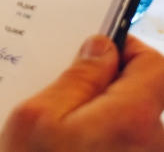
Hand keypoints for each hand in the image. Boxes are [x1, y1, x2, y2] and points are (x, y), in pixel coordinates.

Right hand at [0, 35, 163, 151]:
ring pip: (133, 125)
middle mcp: (152, 148)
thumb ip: (77, 77)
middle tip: (64, 94)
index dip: (126, 49)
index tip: (96, 50)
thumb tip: (102, 48)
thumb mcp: (37, 117)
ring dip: (102, 119)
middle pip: (145, 96)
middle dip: (108, 86)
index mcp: (132, 122)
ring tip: (59, 133)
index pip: (154, 64)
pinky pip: (124, 149)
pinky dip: (102, 144)